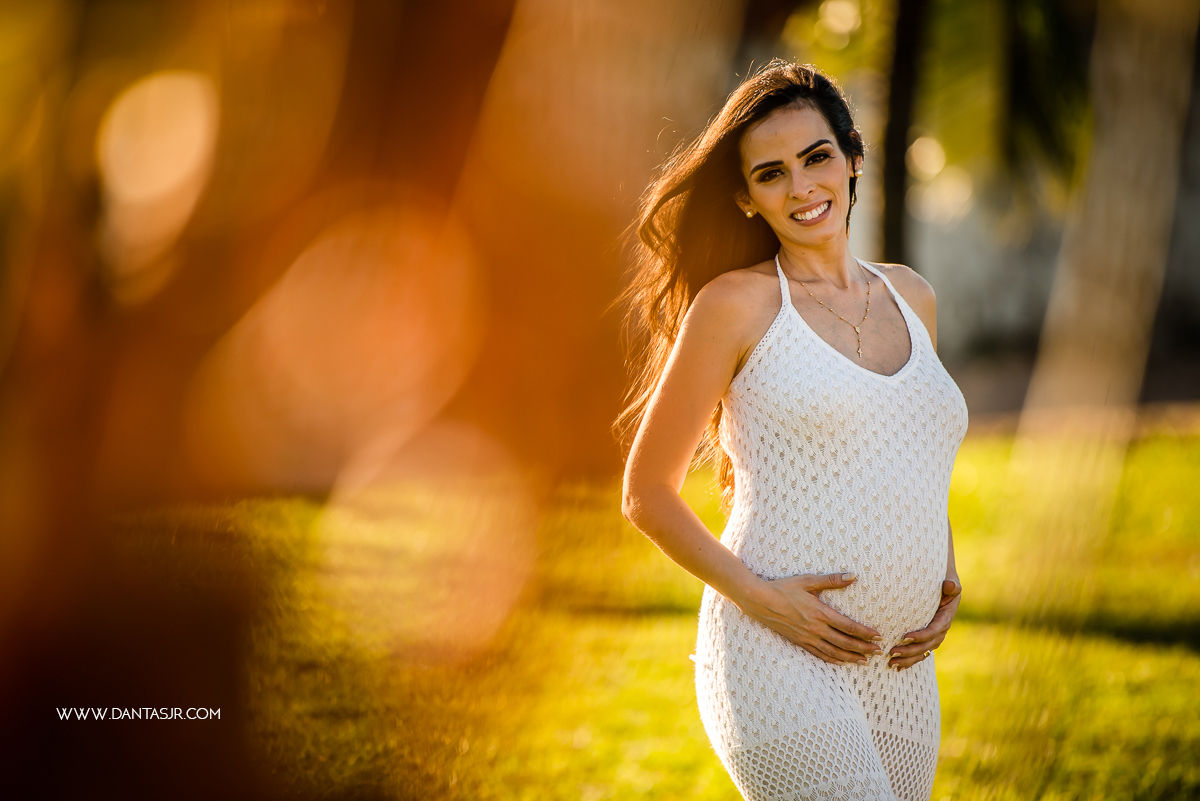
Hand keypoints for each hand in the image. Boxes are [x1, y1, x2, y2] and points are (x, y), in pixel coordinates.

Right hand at [740, 572, 883, 665]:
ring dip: (851, 657)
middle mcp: (816, 628)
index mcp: (820, 612)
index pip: (848, 626)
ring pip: (834, 652)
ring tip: (865, 661)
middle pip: (845, 642)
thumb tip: (853, 576)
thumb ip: (831, 580)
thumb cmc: (784, 588)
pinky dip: (833, 660)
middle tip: (878, 652)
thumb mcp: (808, 581)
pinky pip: (820, 654)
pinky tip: (842, 662)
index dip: (865, 632)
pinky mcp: (800, 642)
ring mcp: (807, 637)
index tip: (878, 636)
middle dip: (863, 648)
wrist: (760, 601)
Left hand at [889, 578, 961, 669]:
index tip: (905, 637)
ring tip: (891, 663)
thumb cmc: (943, 580)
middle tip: (893, 652)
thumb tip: (950, 586)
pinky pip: (920, 651)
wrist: (943, 583)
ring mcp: (935, 635)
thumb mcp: (950, 579)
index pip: (935, 629)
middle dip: (911, 651)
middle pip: (927, 644)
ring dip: (908, 658)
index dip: (921, 635)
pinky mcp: (927, 637)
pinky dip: (910, 659)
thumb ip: (952, 585)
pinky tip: (897, 665)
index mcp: (946, 616)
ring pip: (923, 651)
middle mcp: (941, 628)